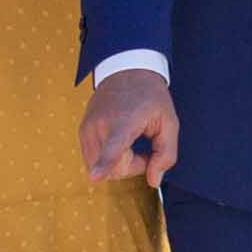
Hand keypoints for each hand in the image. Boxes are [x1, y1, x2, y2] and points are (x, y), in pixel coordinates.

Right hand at [79, 68, 181, 187]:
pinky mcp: (82, 132)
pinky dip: (108, 159)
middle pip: (114, 169)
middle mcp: (100, 126)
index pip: (113, 148)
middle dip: (132, 167)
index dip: (104, 165)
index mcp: (124, 122)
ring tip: (131, 142)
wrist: (126, 70)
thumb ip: (166, 154)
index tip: (95, 176)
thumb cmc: (150, 97)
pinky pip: (94, 160)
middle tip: (144, 149)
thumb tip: (153, 181)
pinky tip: (119, 143)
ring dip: (119, 164)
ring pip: (102, 168)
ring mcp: (87, 129)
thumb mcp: (169, 122)